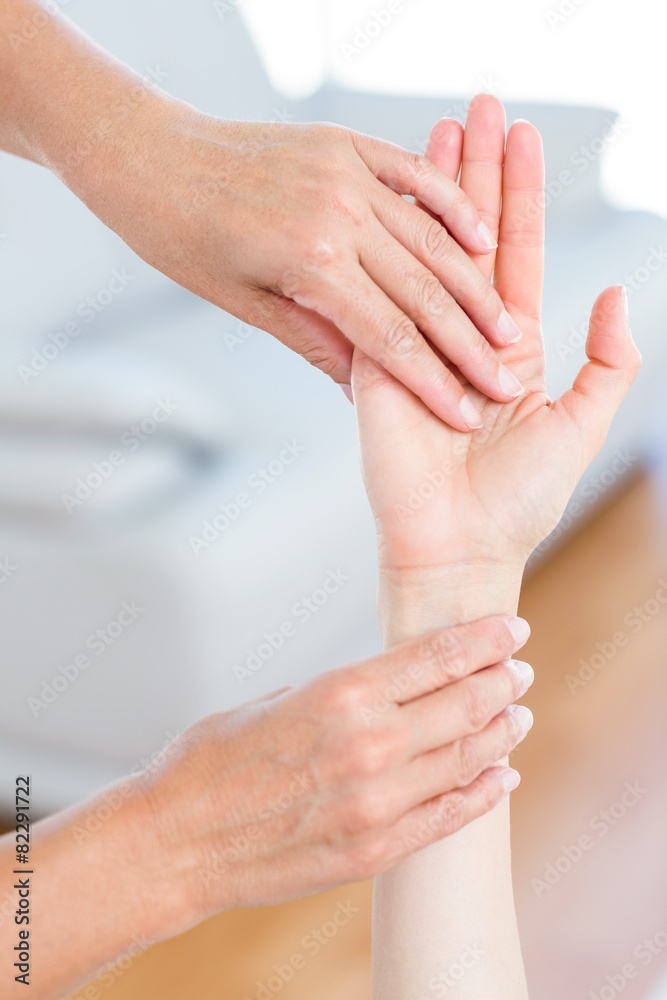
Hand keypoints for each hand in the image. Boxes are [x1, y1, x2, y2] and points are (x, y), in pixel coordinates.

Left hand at [60, 92, 529, 429]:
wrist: (146, 154)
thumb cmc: (180, 238)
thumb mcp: (242, 301)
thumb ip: (312, 338)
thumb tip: (365, 387)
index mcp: (308, 262)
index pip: (388, 337)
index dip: (431, 383)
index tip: (465, 416)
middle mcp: (337, 213)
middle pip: (423, 292)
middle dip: (468, 344)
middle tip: (505, 384)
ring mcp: (346, 172)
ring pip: (430, 239)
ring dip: (474, 287)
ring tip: (508, 329)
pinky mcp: (345, 143)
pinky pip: (413, 175)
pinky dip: (450, 206)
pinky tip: (483, 238)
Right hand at [136, 615, 531, 929]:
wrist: (176, 840)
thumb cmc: (212, 761)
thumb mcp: (278, 700)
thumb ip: (340, 694)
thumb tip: (383, 689)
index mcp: (342, 694)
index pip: (438, 656)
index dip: (485, 639)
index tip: (512, 628)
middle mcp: (369, 745)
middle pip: (464, 705)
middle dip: (502, 682)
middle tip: (519, 670)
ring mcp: (377, 804)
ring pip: (465, 760)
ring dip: (500, 734)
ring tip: (518, 716)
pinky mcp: (374, 850)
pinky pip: (448, 818)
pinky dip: (483, 793)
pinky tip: (503, 776)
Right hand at [351, 96, 640, 611]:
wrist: (457, 547)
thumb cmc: (519, 501)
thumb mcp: (579, 424)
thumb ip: (607, 361)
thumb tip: (610, 294)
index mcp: (511, 344)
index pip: (513, 252)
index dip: (518, 195)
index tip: (519, 138)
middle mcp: (461, 334)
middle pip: (468, 238)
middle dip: (475, 171)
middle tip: (476, 109)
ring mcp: (415, 342)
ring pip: (422, 253)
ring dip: (428, 192)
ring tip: (436, 132)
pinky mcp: (376, 362)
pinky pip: (375, 295)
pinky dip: (376, 244)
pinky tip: (376, 199)